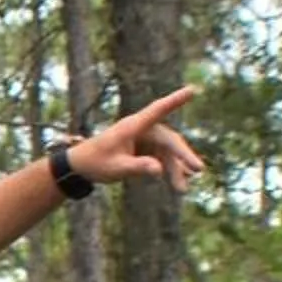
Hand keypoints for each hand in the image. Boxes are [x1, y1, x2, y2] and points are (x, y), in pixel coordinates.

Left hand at [64, 85, 204, 191]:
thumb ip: (138, 167)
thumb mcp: (116, 168)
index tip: (192, 90)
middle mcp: (142, 129)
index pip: (157, 110)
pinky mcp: (146, 150)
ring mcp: (145, 139)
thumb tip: (159, 170)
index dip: (175, 101)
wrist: (82, 166)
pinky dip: (170, 171)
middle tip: (198, 170)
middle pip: (169, 140)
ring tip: (182, 191)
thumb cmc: (96, 163)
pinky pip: (163, 159)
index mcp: (133, 126)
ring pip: (168, 152)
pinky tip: (178, 185)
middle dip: (183, 156)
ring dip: (176, 170)